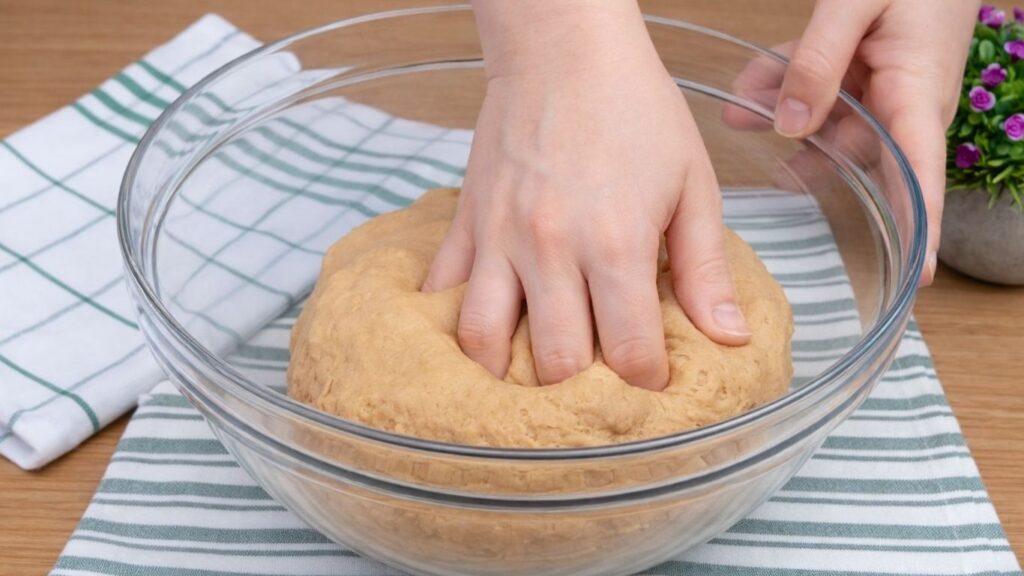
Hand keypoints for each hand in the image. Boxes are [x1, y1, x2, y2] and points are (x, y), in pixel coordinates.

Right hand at [422, 1, 749, 389]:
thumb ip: (705, 268)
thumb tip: (728, 338)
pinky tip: (475, 337)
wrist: (564, 47)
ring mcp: (500, 236)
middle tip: (595, 389)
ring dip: (506, 375)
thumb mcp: (692, 183)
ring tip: (528, 383)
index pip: (629, 351)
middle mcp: (551, 248)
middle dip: (581, 392)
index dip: (646, 384)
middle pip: (555, 360)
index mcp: (616, 243)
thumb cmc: (636, 108)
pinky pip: (443, 288)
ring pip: (483, 338)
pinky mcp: (468, 221)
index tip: (652, 385)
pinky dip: (451, 321)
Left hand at [771, 0, 978, 283]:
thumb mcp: (858, 1)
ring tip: (739, 109)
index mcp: (918, 95)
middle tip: (765, 168)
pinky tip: (749, 87)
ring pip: (826, 122)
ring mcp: (884, 91)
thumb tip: (789, 127)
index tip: (918, 276)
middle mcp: (904, 104)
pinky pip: (820, 91)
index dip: (922, 228)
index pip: (921, 176)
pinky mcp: (864, 74)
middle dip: (806, 159)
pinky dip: (784, 85)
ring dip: (780, 116)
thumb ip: (819, 61)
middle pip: (853, 154)